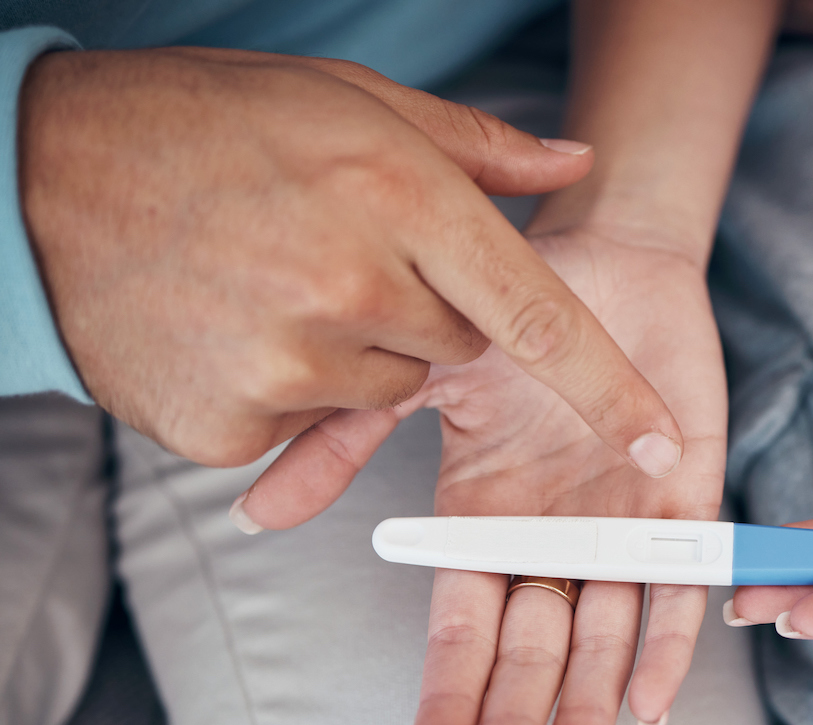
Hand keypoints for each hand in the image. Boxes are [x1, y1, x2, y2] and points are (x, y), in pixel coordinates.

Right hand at [20, 47, 681, 473]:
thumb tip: (575, 164)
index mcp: (397, 200)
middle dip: (423, 315)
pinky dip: (284, 388)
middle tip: (347, 255)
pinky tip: (233, 326)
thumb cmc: (210, 126)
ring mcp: (285, 366)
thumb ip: (476, 148)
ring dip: (352, 351)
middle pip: (454, 354)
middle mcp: (352, 290)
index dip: (606, 386)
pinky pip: (303, 428)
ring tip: (277, 283)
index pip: (536, 316)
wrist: (42, 175)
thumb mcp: (351, 104)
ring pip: (380, 392)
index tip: (660, 440)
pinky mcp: (229, 426)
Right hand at [241, 225, 727, 724]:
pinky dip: (667, 645)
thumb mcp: (420, 378)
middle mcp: (553, 542)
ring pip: (603, 641)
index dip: (448, 700)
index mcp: (487, 525)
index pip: (463, 632)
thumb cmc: (511, 315)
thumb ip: (343, 443)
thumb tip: (248, 510)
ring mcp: (620, 529)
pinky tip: (651, 705)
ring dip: (588, 715)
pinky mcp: (685, 506)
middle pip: (532, 655)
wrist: (608, 259)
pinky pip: (677, 588)